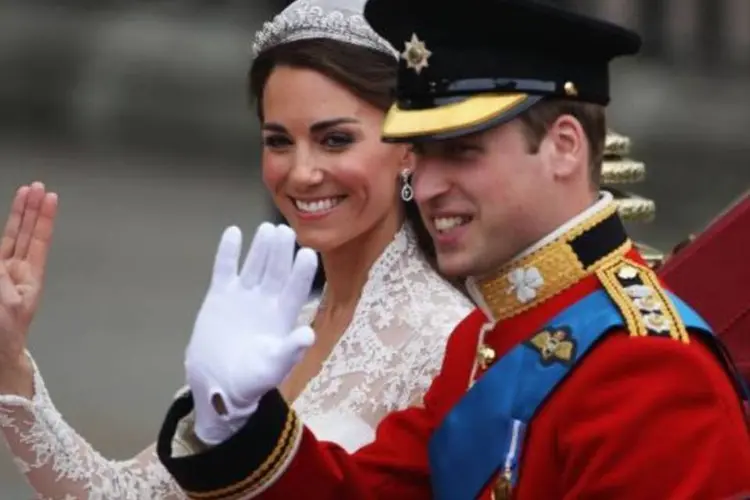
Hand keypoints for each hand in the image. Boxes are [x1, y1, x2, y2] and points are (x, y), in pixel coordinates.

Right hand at [0, 183, 57, 388]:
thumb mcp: (8, 304)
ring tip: (26, 191)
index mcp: (30, 277)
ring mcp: (2, 272)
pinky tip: (10, 220)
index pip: (38, 240)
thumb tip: (0, 259)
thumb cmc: (5, 333)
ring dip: (18, 214)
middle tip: (38, 186)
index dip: (44, 218)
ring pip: (10, 236)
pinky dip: (5, 233)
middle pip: (26, 232)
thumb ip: (1, 278)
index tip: (50, 197)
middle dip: (32, 209)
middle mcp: (17, 270)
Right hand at [186, 222, 317, 444]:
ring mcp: (244, 295)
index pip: (296, 290)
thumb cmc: (251, 381)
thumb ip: (289, 351)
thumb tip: (308, 334)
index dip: (302, 273)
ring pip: (255, 265)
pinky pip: (226, 269)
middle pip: (276, 271)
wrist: (218, 384)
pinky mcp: (221, 295)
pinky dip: (229, 252)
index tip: (308, 254)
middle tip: (286, 231)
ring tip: (267, 228)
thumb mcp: (272, 369)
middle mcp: (267, 301)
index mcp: (283, 317)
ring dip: (261, 248)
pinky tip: (233, 232)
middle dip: (281, 253)